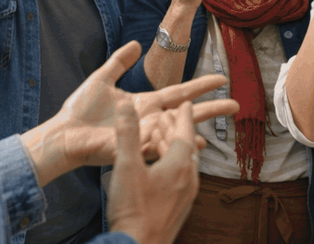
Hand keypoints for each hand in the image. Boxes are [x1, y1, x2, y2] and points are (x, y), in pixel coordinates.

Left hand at [49, 42, 239, 167]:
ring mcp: (143, 135)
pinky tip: (187, 147)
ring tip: (209, 137)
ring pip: (175, 133)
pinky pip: (157, 147)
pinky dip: (171, 146)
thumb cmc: (80, 110)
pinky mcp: (132, 148)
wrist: (64, 133)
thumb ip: (119, 61)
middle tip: (237, 106)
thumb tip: (135, 43)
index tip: (221, 79)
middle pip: (187, 113)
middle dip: (211, 109)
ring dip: (192, 133)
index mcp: (145, 103)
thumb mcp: (102, 78)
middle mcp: (149, 119)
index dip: (200, 85)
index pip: (180, 92)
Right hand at [107, 100, 199, 243]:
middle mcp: (188, 179)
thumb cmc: (133, 211)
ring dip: (173, 148)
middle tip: (168, 117)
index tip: (186, 103)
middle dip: (177, 130)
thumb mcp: (126, 167)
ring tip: (160, 140)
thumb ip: (127, 134)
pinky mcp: (178, 208)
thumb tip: (125, 104)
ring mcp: (185, 196)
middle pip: (186, 147)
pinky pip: (180, 178)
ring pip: (184, 163)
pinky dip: (171, 165)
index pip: (185, 132)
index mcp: (179, 165)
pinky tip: (159, 170)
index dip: (183, 115)